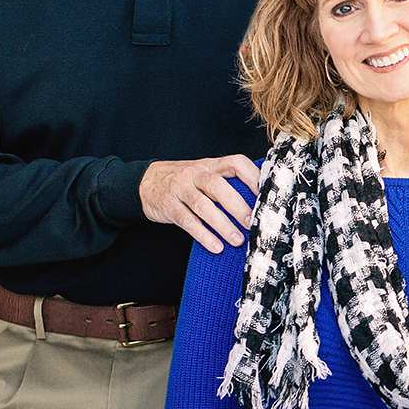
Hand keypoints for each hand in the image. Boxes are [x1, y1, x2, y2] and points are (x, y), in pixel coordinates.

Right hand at [139, 155, 260, 253]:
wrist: (144, 182)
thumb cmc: (183, 180)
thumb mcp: (203, 173)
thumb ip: (225, 181)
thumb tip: (257, 199)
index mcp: (210, 164)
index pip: (235, 162)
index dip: (252, 176)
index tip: (265, 194)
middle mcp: (196, 174)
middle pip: (218, 186)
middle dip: (237, 206)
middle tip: (252, 223)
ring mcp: (180, 189)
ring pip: (203, 206)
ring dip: (222, 225)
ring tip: (237, 240)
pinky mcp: (169, 206)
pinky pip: (188, 222)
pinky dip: (203, 235)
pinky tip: (215, 247)